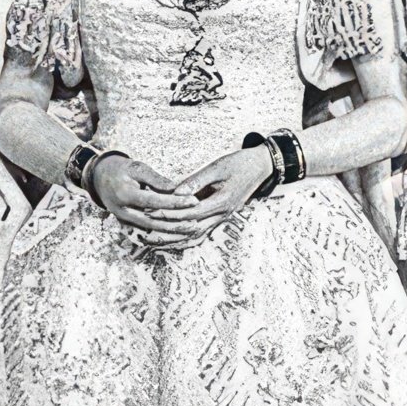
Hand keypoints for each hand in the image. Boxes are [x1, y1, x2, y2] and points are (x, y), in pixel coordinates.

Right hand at [89, 153, 197, 245]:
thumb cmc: (121, 170)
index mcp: (125, 194)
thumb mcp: (137, 168)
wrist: (99, 179)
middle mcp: (123, 211)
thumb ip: (156, 179)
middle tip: (195, 221)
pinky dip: (162, 235)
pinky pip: (146, 234)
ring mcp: (123, 221)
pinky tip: (177, 234)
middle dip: (176, 222)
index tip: (194, 200)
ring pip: (150, 231)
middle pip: (153, 221)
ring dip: (171, 232)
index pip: (154, 201)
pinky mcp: (126, 225)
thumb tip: (177, 188)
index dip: (175, 202)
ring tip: (190, 229)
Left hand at [143, 147, 276, 243]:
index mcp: (222, 202)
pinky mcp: (221, 217)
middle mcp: (222, 214)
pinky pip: (202, 233)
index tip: (151, 212)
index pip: (191, 213)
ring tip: (154, 242)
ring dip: (175, 241)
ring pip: (197, 236)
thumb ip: (197, 181)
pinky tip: (172, 241)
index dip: (170, 214)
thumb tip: (176, 192)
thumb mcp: (218, 167)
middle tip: (146, 231)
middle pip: (192, 230)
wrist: (260, 167)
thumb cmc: (239, 163)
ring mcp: (222, 218)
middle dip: (168, 232)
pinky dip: (186, 239)